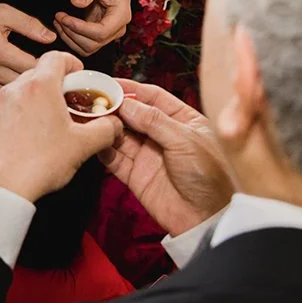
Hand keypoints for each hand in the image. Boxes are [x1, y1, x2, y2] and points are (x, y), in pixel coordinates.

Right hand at [0, 2, 57, 93]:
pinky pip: (6, 93)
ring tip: (48, 81)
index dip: (52, 66)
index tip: (66, 64)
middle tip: (63, 75)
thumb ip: (29, 24)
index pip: (33, 66)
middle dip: (46, 80)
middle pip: (27, 84)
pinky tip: (28, 84)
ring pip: (17, 92)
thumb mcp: (3, 13)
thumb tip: (50, 37)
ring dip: (32, 87)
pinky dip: (19, 90)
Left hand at [0, 52, 122, 203]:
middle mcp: (16, 89)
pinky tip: (32, 135)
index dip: (72, 63)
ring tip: (52, 121)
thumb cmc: (39, 163)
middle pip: (39, 72)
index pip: (56, 57)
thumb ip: (105, 129)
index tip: (79, 76)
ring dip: (39, 98)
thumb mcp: (84, 145)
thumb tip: (113, 125)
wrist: (3, 187)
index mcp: (40, 86)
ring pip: (23, 90)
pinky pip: (10, 107)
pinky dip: (23, 113)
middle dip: (57, 84)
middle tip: (71, 103)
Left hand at [56, 0, 132, 56]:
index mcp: (120, 15)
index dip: (80, 28)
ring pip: (88, 47)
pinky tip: (63, 24)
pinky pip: (85, 42)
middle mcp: (117, 28)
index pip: (100, 32)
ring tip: (58, 21)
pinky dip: (72, 36)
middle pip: (93, 44)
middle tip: (58, 18)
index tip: (64, 18)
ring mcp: (109, 31)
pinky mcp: (100, 31)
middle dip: (72, 33)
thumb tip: (75, 3)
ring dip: (70, 37)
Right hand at [99, 80, 233, 235]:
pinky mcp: (136, 175)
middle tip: (95, 100)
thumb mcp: (185, 140)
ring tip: (91, 118)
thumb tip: (128, 103)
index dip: (133, 89)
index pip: (154, 97)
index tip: (111, 83)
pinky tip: (96, 141)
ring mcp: (148, 155)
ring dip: (107, 126)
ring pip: (121, 135)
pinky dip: (104, 149)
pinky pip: (115, 159)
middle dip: (115, 107)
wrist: (207, 219)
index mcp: (183, 120)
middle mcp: (163, 135)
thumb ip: (154, 121)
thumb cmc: (210, 177)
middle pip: (133, 114)